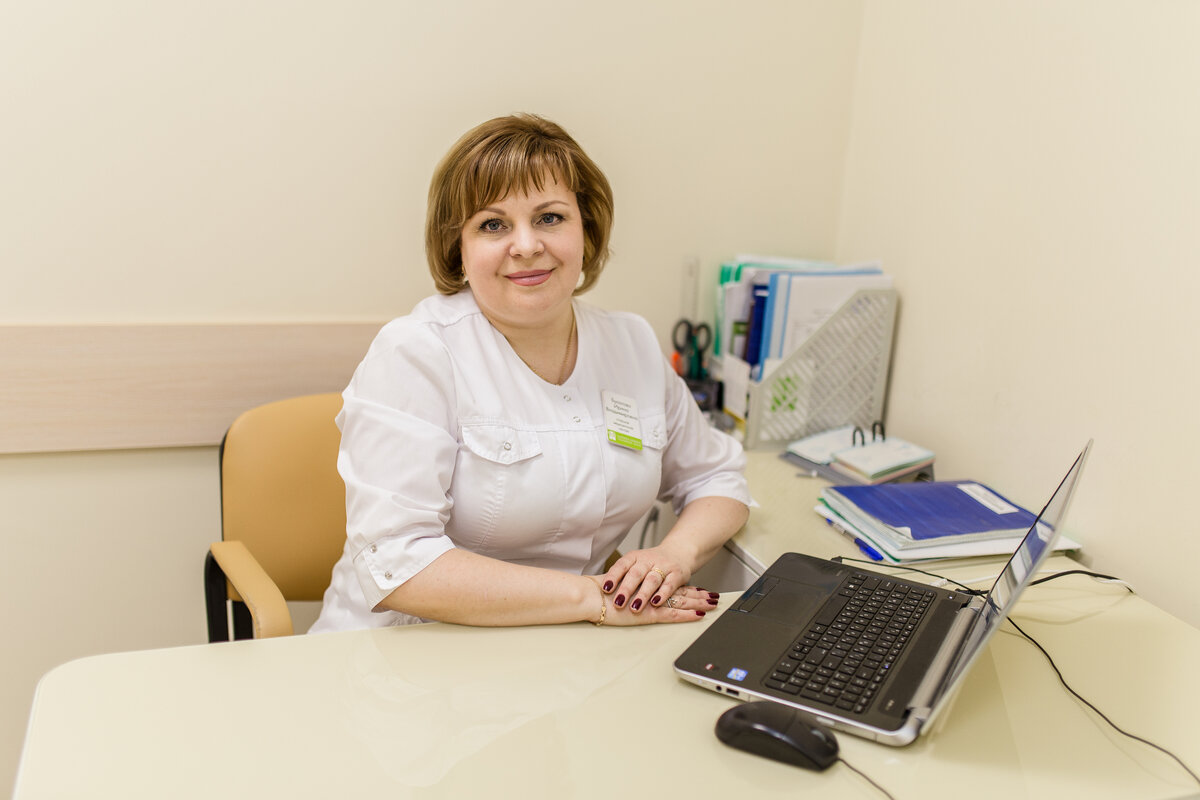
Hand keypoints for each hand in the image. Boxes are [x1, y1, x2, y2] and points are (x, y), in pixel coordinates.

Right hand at [586, 576, 716, 625]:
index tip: (698, 589)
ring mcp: (651, 602)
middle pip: (679, 591)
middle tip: (713, 595)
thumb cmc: (598, 595)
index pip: (669, 586)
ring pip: (680, 601)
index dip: (685, 588)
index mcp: (644, 585)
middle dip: (697, 594)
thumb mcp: (616, 591)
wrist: (590, 596)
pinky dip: (687, 614)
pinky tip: (699, 615)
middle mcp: (651, 592)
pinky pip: (673, 614)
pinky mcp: (649, 614)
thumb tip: (627, 593)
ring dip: (698, 602)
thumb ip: (627, 591)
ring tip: (713, 603)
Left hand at [599, 546, 718, 615]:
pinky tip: (656, 603)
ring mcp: (663, 566)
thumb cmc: (651, 564)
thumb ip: (622, 576)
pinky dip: (662, 594)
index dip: (613, 576)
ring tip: (635, 607)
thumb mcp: (635, 565)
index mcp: (634, 557)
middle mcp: (648, 560)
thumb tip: (599, 591)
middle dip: (626, 589)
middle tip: (618, 603)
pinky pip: (669, 584)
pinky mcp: (676, 574)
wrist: (678, 552)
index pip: (621, 565)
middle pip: (635, 573)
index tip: (605, 589)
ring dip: (643, 594)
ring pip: (652, 579)